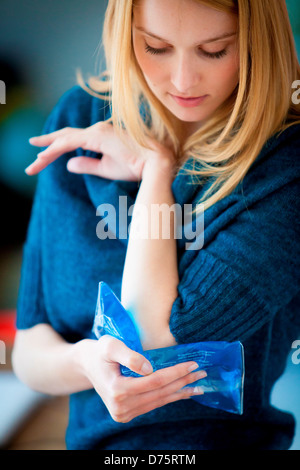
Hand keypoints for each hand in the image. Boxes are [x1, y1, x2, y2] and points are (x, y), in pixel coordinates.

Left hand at [25, 123, 174, 181]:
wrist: (155, 166)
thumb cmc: (137, 167)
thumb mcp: (106, 169)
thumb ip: (87, 165)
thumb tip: (69, 164)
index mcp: (101, 136)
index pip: (73, 140)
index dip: (56, 146)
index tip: (42, 155)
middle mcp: (97, 130)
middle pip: (65, 138)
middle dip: (47, 146)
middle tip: (32, 159)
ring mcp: (97, 131)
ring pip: (64, 139)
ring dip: (47, 150)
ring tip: (34, 163)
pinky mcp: (97, 136)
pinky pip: (70, 142)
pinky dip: (55, 148)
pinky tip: (43, 155)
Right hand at [77, 335, 205, 422]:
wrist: (86, 364)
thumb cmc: (99, 351)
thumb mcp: (110, 345)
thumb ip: (129, 356)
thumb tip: (150, 368)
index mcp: (117, 390)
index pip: (154, 381)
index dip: (176, 372)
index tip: (193, 364)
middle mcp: (120, 407)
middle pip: (159, 393)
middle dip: (183, 382)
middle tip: (202, 373)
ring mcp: (123, 414)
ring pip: (159, 401)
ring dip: (180, 392)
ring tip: (199, 384)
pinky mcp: (126, 414)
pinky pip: (153, 405)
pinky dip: (169, 397)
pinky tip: (183, 392)